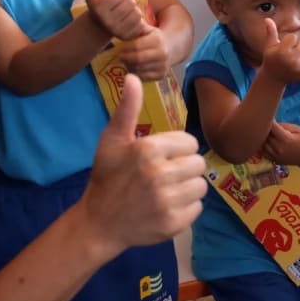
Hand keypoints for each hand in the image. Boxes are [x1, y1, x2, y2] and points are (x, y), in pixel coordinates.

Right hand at [73, 0, 153, 41]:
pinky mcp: (126, 37)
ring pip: (137, 13)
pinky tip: (130, 22)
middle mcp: (107, 21)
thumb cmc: (100, 5)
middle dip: (128, 2)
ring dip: (134, 11)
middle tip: (120, 7)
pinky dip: (138, 22)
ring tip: (125, 14)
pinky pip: (140, 25)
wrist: (102, 26)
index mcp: (99, 8)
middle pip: (130, 2)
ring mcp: (117, 30)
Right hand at [79, 73, 206, 255]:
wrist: (98, 224)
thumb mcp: (112, 140)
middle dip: (184, 168)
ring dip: (187, 188)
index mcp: (148, 150)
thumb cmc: (106, 178)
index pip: (190, 143)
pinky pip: (197, 208)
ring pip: (201, 185)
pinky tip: (166, 207)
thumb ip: (127, 108)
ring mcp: (168, 201)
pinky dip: (186, 208)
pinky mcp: (174, 223)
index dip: (177, 150)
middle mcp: (160, 174)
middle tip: (163, 176)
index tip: (161, 158)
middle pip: (199, 163)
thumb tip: (133, 76)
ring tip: (166, 191)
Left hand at [112, 28, 170, 80]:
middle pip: (137, 59)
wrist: (170, 49)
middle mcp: (162, 54)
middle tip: (120, 56)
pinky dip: (136, 73)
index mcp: (158, 40)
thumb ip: (137, 26)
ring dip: (129, 66)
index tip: (120, 48)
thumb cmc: (154, 38)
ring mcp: (163, 66)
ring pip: (139, 69)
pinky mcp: (161, 75)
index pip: (136, 46)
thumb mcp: (148, 29)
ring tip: (127, 61)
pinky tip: (134, 67)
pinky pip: (142, 77)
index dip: (125, 48)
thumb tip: (126, 22)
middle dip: (126, 58)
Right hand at [258, 18, 299, 84]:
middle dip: (295, 48)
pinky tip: (297, 67)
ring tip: (292, 61)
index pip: (293, 37)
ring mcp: (298, 68)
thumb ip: (271, 32)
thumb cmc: (270, 59)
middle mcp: (291, 60)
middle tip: (287, 55)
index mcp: (282, 52)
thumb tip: (268, 18)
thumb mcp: (269, 46)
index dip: (288, 41)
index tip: (282, 48)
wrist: (273, 79)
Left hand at [262, 122, 299, 164]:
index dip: (268, 120)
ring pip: (261, 144)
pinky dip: (261, 145)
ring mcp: (276, 156)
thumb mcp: (296, 128)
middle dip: (264, 128)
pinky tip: (265, 140)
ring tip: (263, 130)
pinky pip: (262, 152)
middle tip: (263, 121)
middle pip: (265, 136)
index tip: (266, 115)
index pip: (271, 127)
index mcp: (285, 139)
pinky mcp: (274, 160)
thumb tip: (270, 123)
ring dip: (261, 137)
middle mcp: (279, 148)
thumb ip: (282, 125)